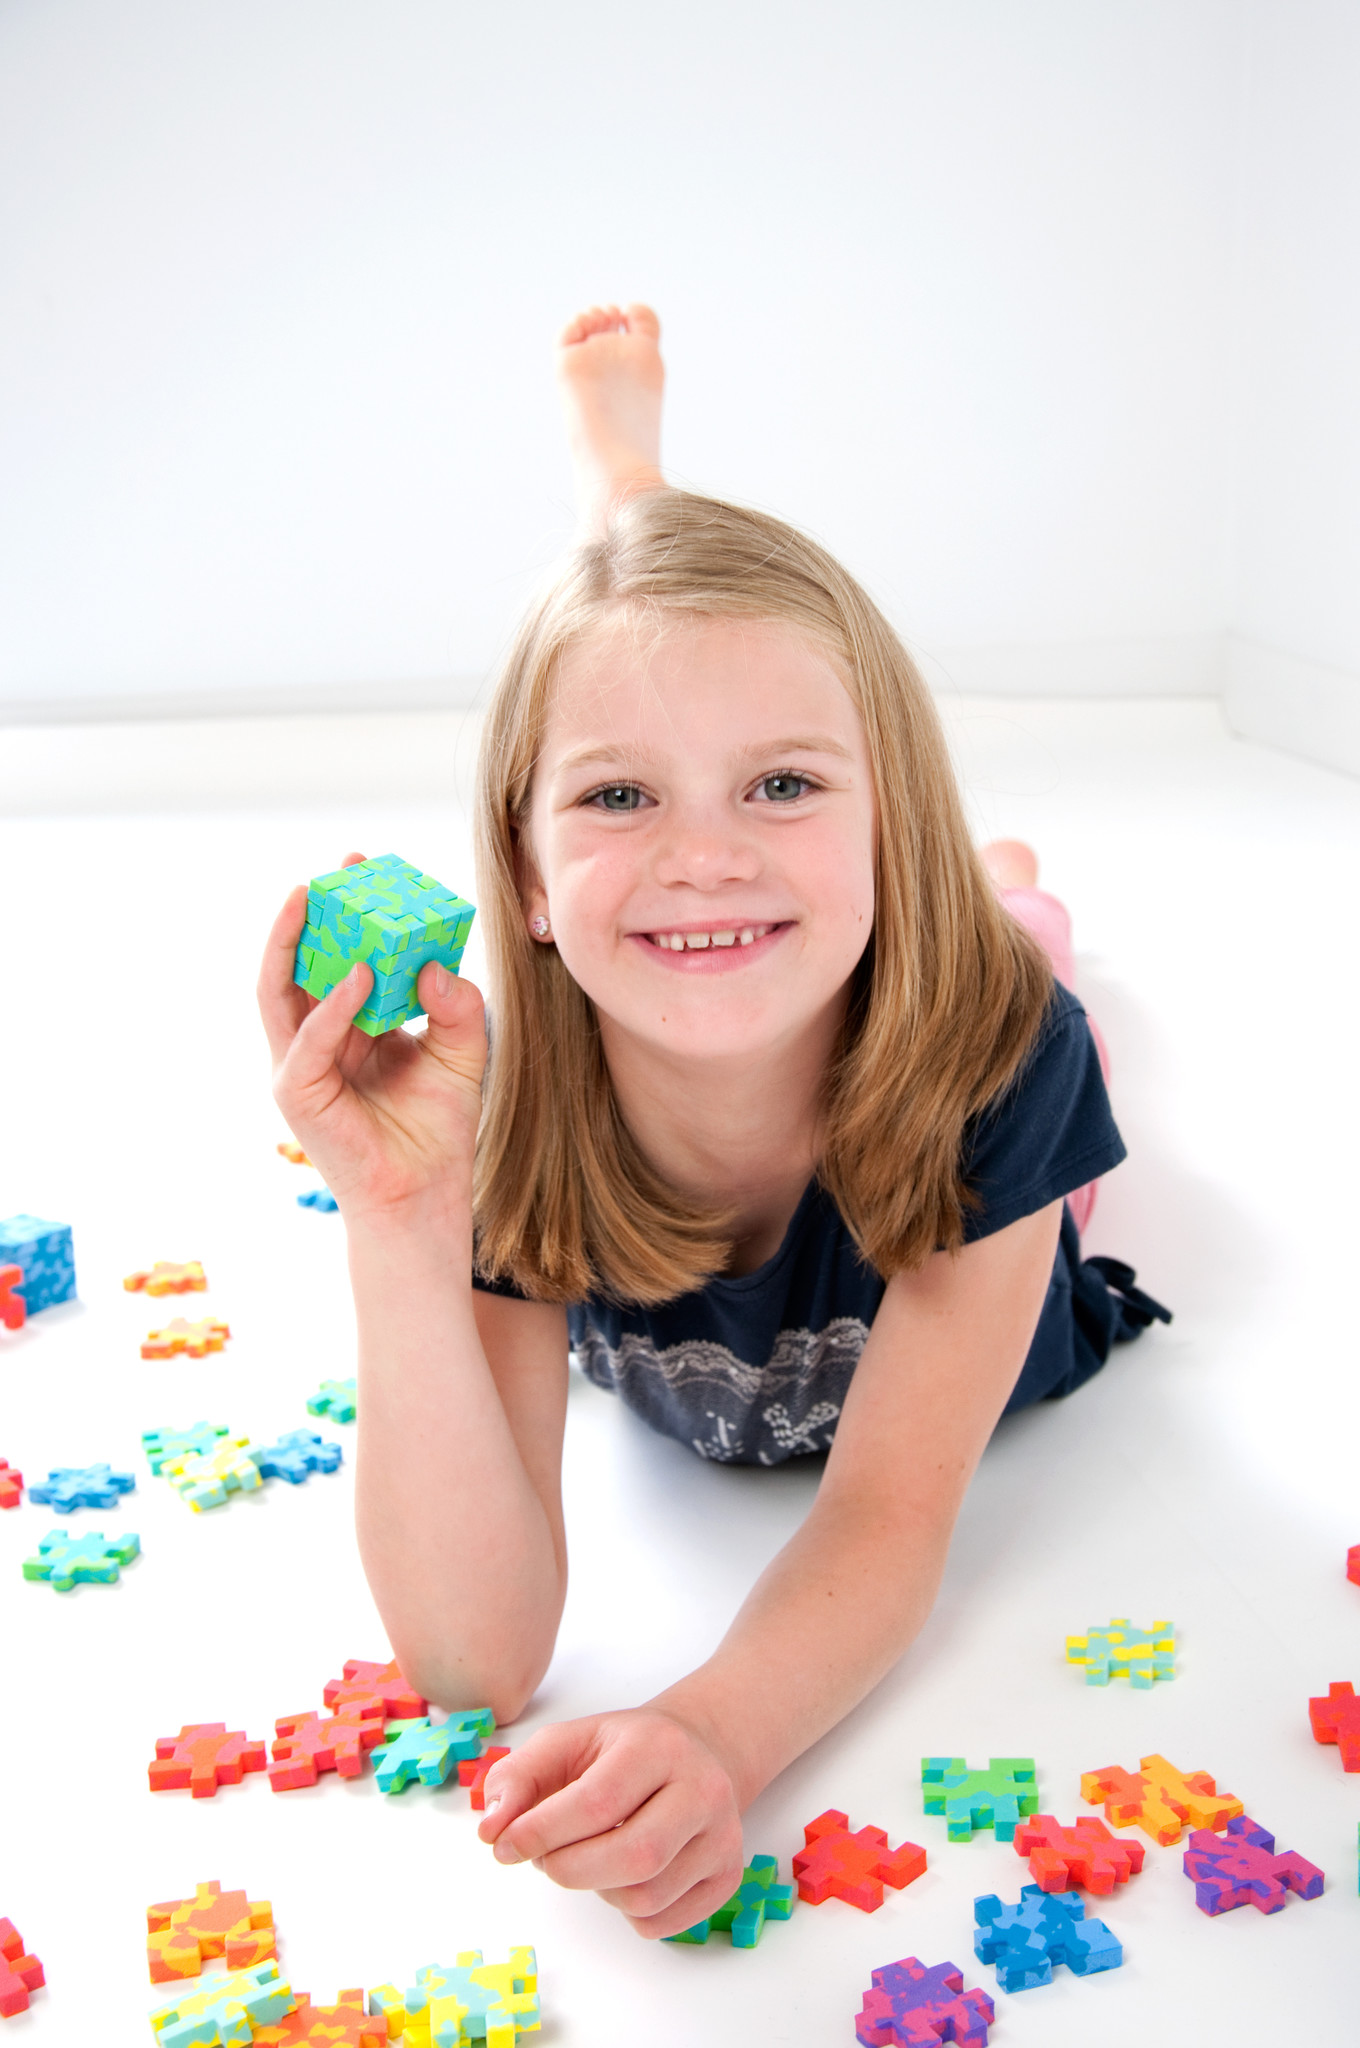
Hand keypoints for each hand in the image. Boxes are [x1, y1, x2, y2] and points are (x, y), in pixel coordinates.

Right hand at [257, 853, 486, 1222]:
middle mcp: (316, 1038)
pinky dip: (331, 1005)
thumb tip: (436, 966)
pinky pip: (309, 1040)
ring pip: (280, 989)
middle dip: (315, 912)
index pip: (337, 956)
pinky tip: (358, 974)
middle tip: (342, 868)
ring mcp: (301, 1064)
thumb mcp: (462, 1052)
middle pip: (300, 962)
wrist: (425, 1196)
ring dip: (296, 942)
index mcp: (349, 1025)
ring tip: (315, 899)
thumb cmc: (436, 1128)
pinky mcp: (298, 1093)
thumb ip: (455, 1005)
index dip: (348, 913)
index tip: (368, 869)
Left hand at [476, 1708, 745, 1938]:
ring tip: (588, 1857)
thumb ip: (518, 1778)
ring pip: (645, 1896)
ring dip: (597, 1889)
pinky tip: (622, 1872)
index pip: (597, 1802)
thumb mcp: (565, 1743)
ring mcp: (723, 1836)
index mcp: (658, 1745)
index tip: (505, 1845)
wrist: (696, 1752)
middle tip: (545, 1859)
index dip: (542, 1832)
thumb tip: (493, 1829)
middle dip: (569, 1868)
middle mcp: (703, 1789)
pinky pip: (663, 1923)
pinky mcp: (728, 1877)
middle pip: (632, 1857)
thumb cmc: (621, 1751)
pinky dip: (626, 1910)